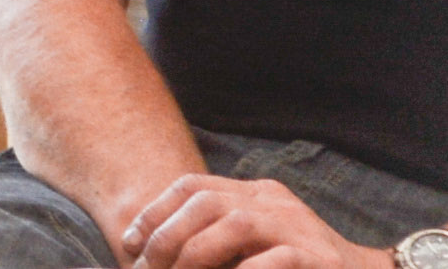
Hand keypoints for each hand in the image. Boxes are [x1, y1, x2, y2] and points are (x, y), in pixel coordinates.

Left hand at [112, 168, 373, 268]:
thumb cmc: (300, 267)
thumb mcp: (256, 246)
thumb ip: (219, 242)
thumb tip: (156, 258)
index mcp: (256, 195)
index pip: (194, 186)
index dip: (156, 212)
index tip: (130, 243)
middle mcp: (273, 202)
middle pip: (206, 201)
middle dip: (167, 236)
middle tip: (149, 268)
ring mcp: (297, 227)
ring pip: (234, 224)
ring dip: (196, 255)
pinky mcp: (317, 258)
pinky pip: (273, 260)